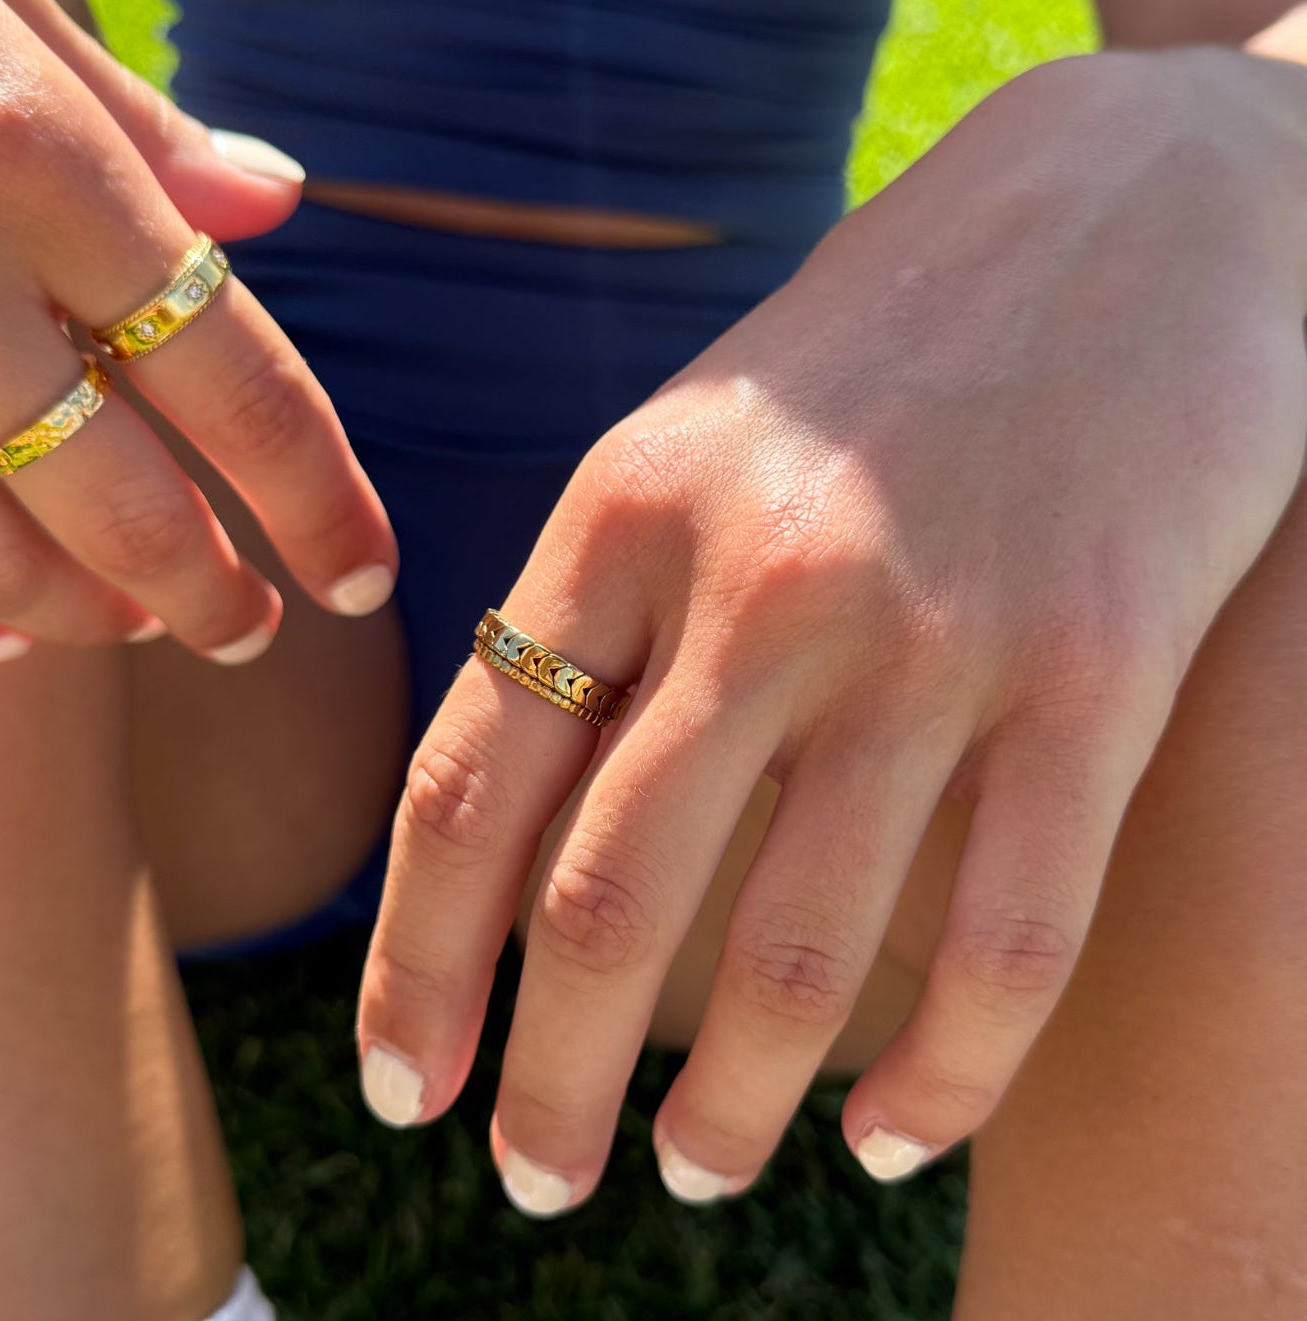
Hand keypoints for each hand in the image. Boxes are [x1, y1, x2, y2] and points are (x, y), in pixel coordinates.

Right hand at [0, 0, 395, 662]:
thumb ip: (130, 114)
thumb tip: (271, 209)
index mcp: (26, 148)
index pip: (234, 376)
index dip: (318, 499)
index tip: (365, 581)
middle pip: (119, 494)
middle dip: (204, 590)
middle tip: (249, 632)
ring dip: (74, 607)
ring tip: (128, 623)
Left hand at [357, 48, 1306, 1210]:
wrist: (1126, 215)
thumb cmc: (885, 348)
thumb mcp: (696, 441)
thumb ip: (608, 610)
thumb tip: (532, 809)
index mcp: (627, 511)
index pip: (470, 790)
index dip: (415, 971)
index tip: (407, 1093)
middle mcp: (761, 581)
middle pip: (606, 905)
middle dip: (552, 1083)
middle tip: (539, 1185)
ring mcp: (933, 634)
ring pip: (800, 953)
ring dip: (728, 1109)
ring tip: (694, 1176)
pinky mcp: (1097, 676)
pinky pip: (1006, 941)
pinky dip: (940, 1078)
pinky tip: (889, 1139)